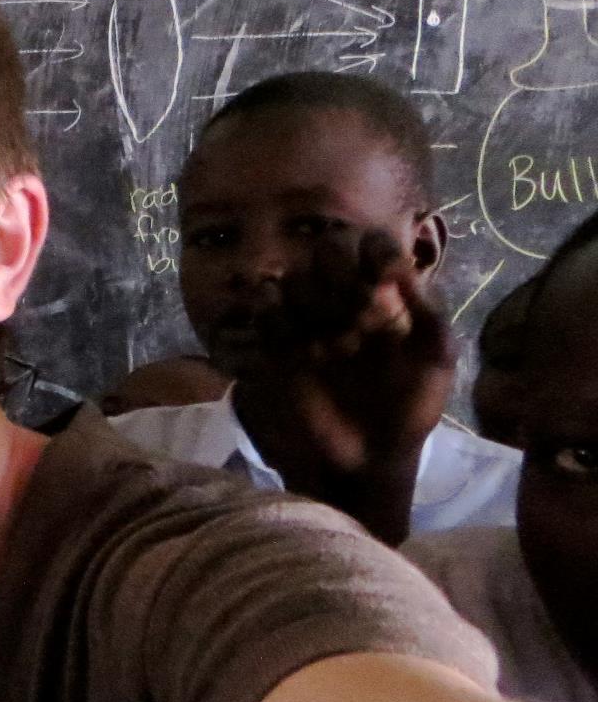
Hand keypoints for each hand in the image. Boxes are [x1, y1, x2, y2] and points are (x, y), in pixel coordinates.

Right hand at [263, 230, 453, 471]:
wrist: (370, 457)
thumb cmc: (411, 406)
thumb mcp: (437, 359)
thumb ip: (428, 309)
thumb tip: (402, 266)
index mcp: (386, 294)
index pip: (372, 243)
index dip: (375, 251)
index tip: (387, 279)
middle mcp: (344, 298)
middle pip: (326, 250)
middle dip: (342, 280)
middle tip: (362, 321)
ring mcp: (307, 320)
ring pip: (293, 277)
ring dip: (316, 307)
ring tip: (338, 351)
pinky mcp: (277, 344)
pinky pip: (265, 309)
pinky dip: (280, 322)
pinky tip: (304, 354)